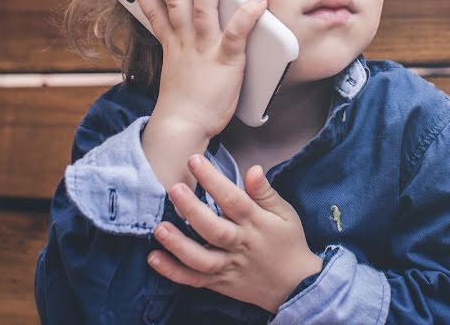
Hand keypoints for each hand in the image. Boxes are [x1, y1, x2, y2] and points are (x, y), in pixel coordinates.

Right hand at [129, 0, 266, 137]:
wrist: (185, 127)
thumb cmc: (186, 107)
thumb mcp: (177, 76)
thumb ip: (180, 57)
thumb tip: (182, 48)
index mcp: (174, 47)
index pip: (156, 14)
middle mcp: (186, 43)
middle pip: (175, 0)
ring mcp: (205, 49)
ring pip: (204, 7)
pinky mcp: (226, 59)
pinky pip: (238, 32)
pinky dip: (248, 14)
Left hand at [147, 154, 322, 313]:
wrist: (295, 286)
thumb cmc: (289, 242)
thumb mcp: (285, 213)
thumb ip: (265, 193)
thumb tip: (253, 169)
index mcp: (257, 223)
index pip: (233, 199)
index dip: (213, 180)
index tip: (194, 161)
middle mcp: (240, 245)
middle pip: (214, 228)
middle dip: (192, 209)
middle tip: (174, 189)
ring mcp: (228, 266)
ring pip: (201, 258)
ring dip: (179, 244)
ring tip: (159, 228)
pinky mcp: (219, 283)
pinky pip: (194, 280)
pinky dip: (173, 271)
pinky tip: (154, 258)